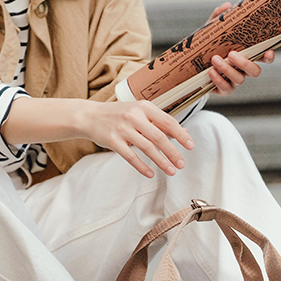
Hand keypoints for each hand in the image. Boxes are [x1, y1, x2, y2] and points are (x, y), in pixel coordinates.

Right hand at [1, 96, 193, 178]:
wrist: (89, 116)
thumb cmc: (118, 114)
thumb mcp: (139, 112)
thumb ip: (159, 122)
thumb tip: (183, 133)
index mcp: (144, 107)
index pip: (167, 121)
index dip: (181, 134)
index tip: (190, 146)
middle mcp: (134, 116)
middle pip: (159, 136)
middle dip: (173, 152)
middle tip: (182, 163)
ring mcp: (122, 128)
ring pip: (147, 148)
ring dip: (161, 161)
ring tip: (171, 170)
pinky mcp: (113, 141)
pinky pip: (130, 156)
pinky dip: (142, 166)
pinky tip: (150, 174)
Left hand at [205, 3, 274, 96]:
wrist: (193, 65)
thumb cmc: (209, 46)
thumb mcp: (212, 31)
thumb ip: (219, 18)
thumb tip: (226, 6)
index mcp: (246, 55)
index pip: (264, 57)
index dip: (269, 56)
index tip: (268, 52)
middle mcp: (243, 70)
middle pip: (255, 71)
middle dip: (245, 63)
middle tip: (232, 54)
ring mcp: (235, 80)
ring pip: (239, 79)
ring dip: (228, 69)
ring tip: (215, 59)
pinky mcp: (224, 89)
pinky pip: (225, 87)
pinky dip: (218, 80)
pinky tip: (211, 72)